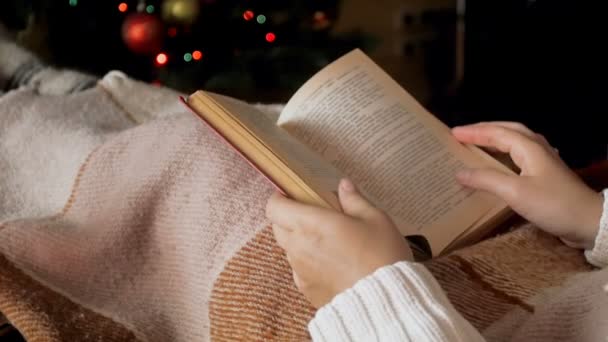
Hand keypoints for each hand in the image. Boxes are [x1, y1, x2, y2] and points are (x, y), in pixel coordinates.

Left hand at [265, 179, 412, 307]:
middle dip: (290, 218)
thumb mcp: (374, 219)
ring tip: (328, 242)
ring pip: (288, 249)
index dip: (281, 199)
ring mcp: (300, 271)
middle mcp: (298, 247)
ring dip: (300, 241)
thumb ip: (353, 200)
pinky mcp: (307, 290)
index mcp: (310, 224)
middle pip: (277, 227)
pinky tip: (332, 264)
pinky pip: (299, 270)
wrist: (386, 300)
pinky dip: (309, 263)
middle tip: (315, 216)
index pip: (274, 207)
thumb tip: (343, 186)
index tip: (296, 196)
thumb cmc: (382, 255)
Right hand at [453, 122, 602, 248]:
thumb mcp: (515, 192)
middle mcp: (537, 148)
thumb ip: (486, 180)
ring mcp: (543, 161)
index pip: (496, 132)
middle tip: (462, 134)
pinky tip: (498, 161)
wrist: (588, 222)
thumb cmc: (552, 204)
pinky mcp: (546, 174)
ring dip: (494, 139)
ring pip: (515, 141)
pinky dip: (503, 153)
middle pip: (508, 131)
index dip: (474, 132)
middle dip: (483, 130)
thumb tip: (459, 173)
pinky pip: (519, 155)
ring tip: (475, 143)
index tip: (452, 133)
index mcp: (529, 147)